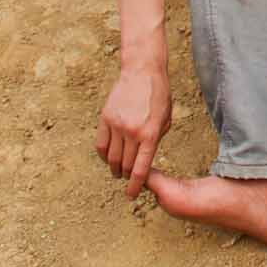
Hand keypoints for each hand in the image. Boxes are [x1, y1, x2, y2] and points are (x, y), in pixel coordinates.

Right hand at [96, 64, 171, 196]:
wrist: (142, 72)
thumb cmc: (159, 95)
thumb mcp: (166, 119)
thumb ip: (155, 139)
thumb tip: (144, 158)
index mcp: (150, 134)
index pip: (140, 169)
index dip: (135, 186)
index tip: (131, 195)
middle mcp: (132, 132)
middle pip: (125, 166)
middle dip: (126, 176)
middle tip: (128, 178)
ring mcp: (116, 126)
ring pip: (111, 158)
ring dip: (115, 168)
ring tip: (118, 170)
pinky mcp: (105, 119)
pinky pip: (100, 145)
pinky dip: (104, 156)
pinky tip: (109, 158)